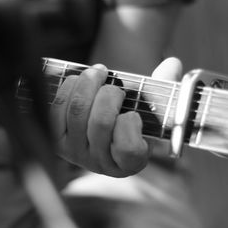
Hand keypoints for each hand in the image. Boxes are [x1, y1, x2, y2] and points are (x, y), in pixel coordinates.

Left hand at [50, 58, 182, 176]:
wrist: (102, 126)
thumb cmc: (131, 118)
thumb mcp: (152, 110)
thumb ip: (164, 89)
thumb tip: (171, 65)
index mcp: (129, 162)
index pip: (129, 149)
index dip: (130, 125)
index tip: (133, 113)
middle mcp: (99, 162)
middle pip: (100, 124)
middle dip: (109, 94)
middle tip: (115, 86)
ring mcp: (74, 152)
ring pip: (78, 112)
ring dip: (89, 84)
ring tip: (98, 72)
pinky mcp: (56, 139)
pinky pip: (57, 109)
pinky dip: (69, 88)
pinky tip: (79, 80)